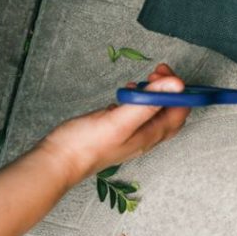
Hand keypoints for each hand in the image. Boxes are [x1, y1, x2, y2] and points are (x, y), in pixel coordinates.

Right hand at [37, 64, 190, 184]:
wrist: (56, 163)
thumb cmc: (86, 144)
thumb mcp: (119, 120)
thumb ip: (148, 103)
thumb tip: (177, 85)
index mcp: (150, 135)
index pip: (180, 111)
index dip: (178, 90)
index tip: (162, 73)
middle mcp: (144, 137)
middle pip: (170, 111)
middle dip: (169, 90)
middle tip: (156, 73)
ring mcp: (131, 135)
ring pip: (153, 112)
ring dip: (154, 94)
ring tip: (142, 81)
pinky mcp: (116, 132)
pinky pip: (137, 114)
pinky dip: (138, 100)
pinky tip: (126, 93)